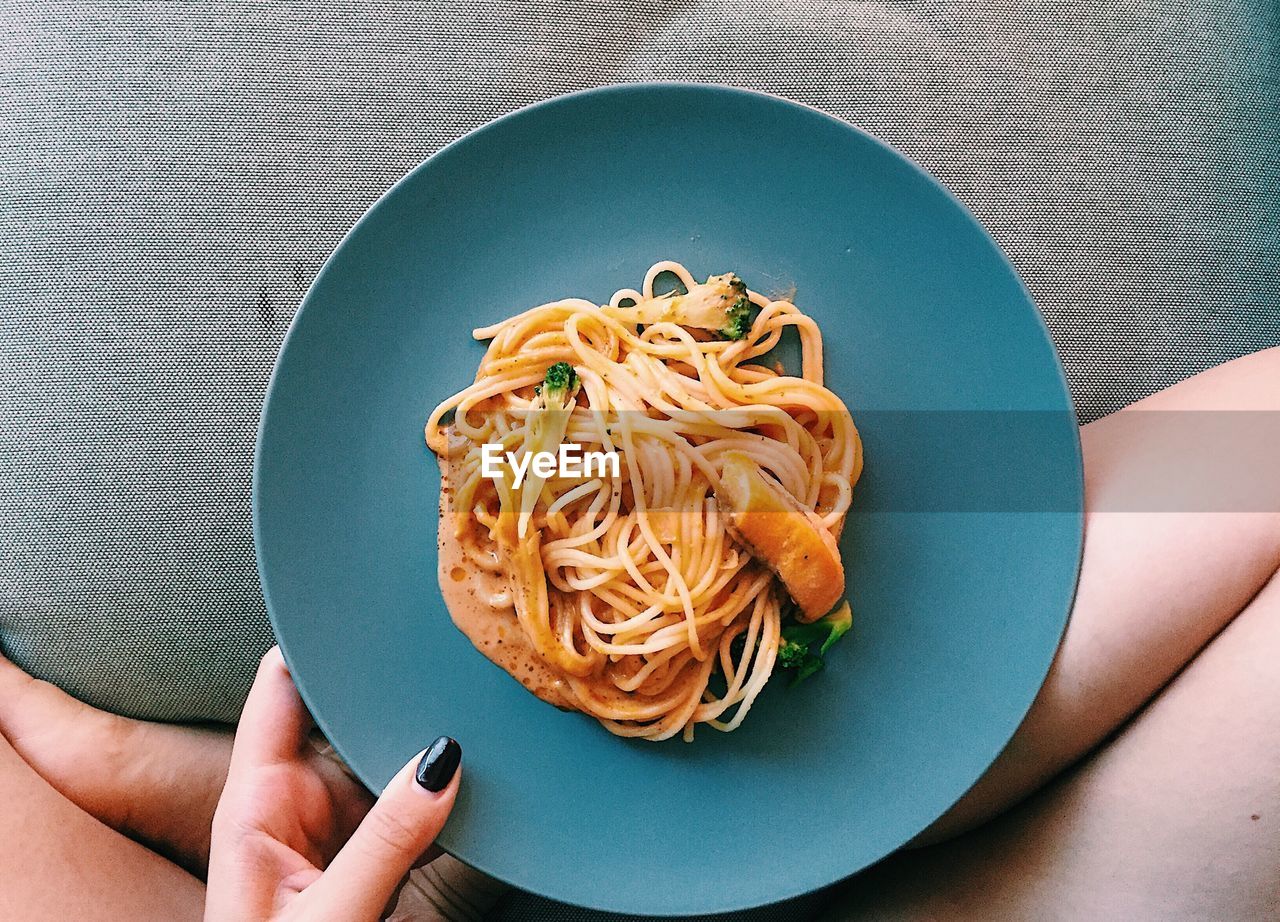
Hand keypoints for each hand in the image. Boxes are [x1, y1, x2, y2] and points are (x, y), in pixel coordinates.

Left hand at [206, 648, 460, 920]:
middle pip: (345, 720)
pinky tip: (475, 789)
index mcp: (255, 802)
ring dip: (424, 751)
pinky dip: (440, 798)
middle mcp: (292, 804)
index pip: (281, 689)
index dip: (317, 642)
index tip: (368, 607)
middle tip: (446, 660)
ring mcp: (329, 831)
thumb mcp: (329, 913)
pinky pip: (408, 810)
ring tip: (474, 723)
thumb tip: (443, 763)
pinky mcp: (362, 861)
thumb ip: (385, 842)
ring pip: (384, 764)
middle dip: (390, 693)